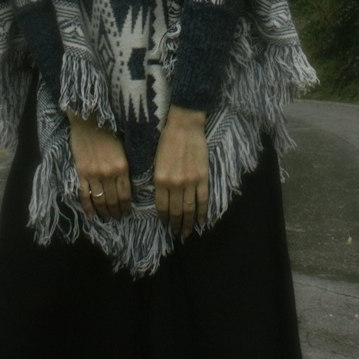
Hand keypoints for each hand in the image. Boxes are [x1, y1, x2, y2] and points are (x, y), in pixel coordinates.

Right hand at [65, 109, 131, 220]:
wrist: (88, 119)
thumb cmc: (108, 130)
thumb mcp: (123, 148)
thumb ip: (125, 166)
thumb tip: (129, 183)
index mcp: (123, 167)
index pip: (126, 195)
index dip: (126, 207)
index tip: (126, 213)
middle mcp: (109, 173)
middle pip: (113, 200)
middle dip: (116, 212)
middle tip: (116, 218)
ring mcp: (94, 174)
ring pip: (99, 200)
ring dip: (103, 212)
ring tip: (106, 218)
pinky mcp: (80, 172)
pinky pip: (84, 195)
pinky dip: (87, 207)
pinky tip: (91, 215)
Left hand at [154, 106, 207, 238]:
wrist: (184, 125)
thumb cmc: (167, 139)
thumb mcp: (155, 160)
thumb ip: (158, 179)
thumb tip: (160, 196)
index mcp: (160, 179)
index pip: (161, 207)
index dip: (164, 218)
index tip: (165, 224)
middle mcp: (174, 184)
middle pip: (176, 211)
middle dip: (176, 225)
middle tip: (177, 233)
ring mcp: (190, 182)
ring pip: (189, 209)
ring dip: (188, 223)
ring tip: (187, 232)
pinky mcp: (202, 177)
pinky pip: (203, 200)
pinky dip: (203, 213)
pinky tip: (202, 222)